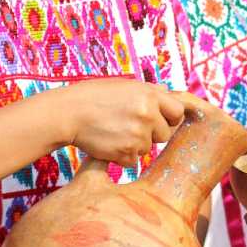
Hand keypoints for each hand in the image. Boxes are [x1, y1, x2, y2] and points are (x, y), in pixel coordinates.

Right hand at [61, 79, 185, 166]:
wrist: (68, 112)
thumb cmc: (95, 96)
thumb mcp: (126, 85)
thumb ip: (151, 92)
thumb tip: (173, 96)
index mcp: (150, 95)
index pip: (178, 112)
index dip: (170, 118)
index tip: (162, 120)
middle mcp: (148, 115)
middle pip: (165, 134)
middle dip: (152, 133)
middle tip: (131, 126)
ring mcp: (138, 135)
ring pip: (148, 148)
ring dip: (135, 144)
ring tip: (115, 131)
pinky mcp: (125, 152)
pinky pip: (133, 160)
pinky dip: (123, 156)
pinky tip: (109, 142)